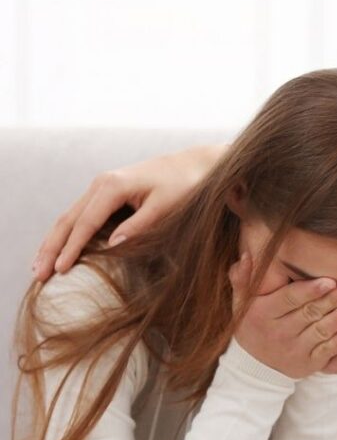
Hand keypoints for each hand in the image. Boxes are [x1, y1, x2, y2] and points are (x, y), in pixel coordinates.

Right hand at [32, 143, 223, 280]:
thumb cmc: (185, 186)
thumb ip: (139, 226)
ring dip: (53, 241)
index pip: (85, 223)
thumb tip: (112, 245)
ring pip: (69, 216)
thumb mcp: (166, 207)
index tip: (59, 270)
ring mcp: (101, 186)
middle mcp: (101, 183)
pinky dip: (66, 233)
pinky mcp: (107, 192)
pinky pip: (80, 214)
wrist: (195, 165)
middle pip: (68, 219)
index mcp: (113, 186)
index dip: (71, 248)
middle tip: (38, 274)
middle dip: (51, 247)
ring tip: (40, 266)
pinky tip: (59, 249)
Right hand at [230, 253, 336, 379]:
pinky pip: (327, 351)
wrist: (256, 365)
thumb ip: (244, 279)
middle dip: (333, 300)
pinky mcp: (308, 364)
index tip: (329, 280)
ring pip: (321, 331)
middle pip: (310, 313)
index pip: (290, 299)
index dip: (310, 290)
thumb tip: (245, 256)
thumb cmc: (254, 324)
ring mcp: (294, 349)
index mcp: (263, 313)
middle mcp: (279, 332)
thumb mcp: (242, 303)